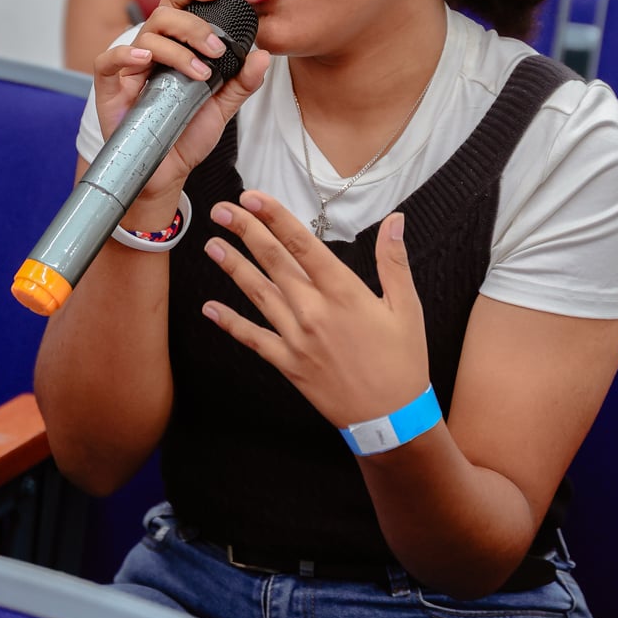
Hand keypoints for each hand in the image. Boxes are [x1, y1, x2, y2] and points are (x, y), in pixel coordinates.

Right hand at [92, 0, 269, 207]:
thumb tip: (263, 55)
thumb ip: (242, 82)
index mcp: (174, 48)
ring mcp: (128, 69)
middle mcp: (150, 52)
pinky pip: (107, 60)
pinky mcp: (109, 88)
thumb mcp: (222, 108)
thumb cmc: (187, 136)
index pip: (177, 5)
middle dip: (193, 25)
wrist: (167, 173)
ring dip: (177, 48)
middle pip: (164, 13)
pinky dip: (125, 54)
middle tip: (216, 50)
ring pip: (146, 35)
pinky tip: (146, 60)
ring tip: (199, 73)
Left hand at [202, 190, 429, 427]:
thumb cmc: (403, 362)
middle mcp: (314, 311)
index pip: (302, 244)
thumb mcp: (407, 308)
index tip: (252, 197)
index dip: (274, 217)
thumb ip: (393, 261)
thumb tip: (395, 220)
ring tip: (211, 244)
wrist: (392, 419)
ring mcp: (297, 338)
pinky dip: (230, 324)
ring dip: (234, 267)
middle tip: (220, 210)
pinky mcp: (289, 364)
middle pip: (274, 262)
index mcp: (343, 292)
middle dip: (245, 232)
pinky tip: (210, 308)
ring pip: (259, 294)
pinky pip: (254, 339)